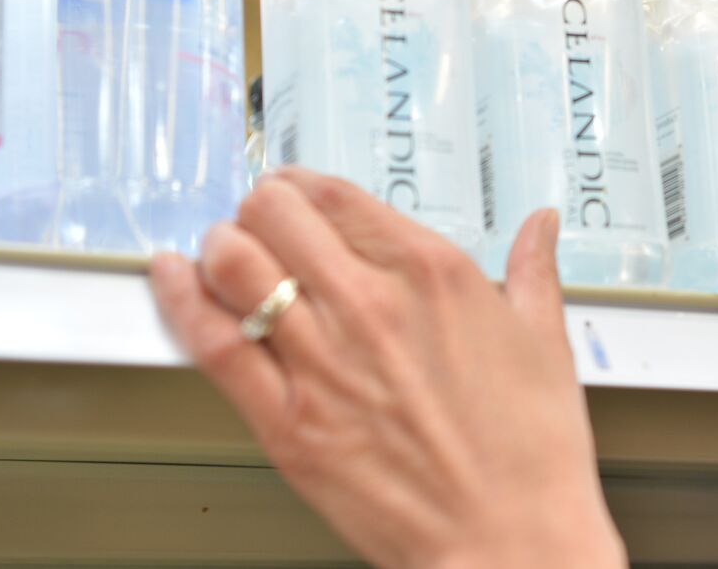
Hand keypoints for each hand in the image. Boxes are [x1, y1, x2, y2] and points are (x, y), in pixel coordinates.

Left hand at [149, 168, 625, 568]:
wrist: (511, 540)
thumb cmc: (532, 452)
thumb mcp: (545, 343)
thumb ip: (534, 270)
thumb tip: (539, 226)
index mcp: (432, 273)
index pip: (336, 194)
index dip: (304, 184)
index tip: (299, 191)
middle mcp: (369, 303)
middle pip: (275, 214)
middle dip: (260, 207)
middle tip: (262, 219)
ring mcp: (321, 361)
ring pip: (234, 263)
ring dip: (221, 243)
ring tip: (225, 248)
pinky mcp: (287, 421)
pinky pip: (213, 341)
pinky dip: (180, 298)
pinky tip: (172, 276)